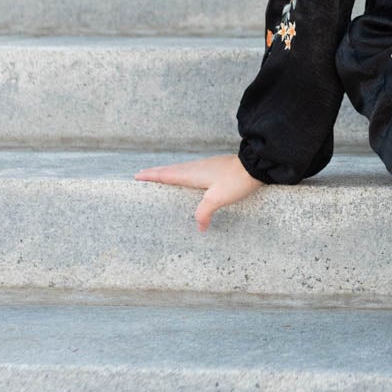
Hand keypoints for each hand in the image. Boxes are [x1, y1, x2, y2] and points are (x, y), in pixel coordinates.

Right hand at [134, 152, 262, 231]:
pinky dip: (181, 173)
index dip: (151, 176)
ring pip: (181, 169)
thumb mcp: (218, 199)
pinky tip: (187, 177)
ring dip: (168, 172)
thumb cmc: (236, 181)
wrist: (255, 165)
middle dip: (156, 172)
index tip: (137, 176)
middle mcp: (196, 167)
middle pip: (171, 170)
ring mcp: (205, 166)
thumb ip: (204, 213)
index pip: (166, 175)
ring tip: (160, 176)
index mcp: (192, 174)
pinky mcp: (214, 167)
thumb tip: (199, 227)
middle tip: (142, 174)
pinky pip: (191, 170)